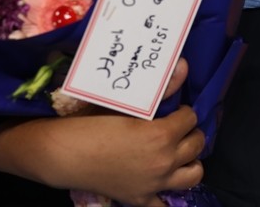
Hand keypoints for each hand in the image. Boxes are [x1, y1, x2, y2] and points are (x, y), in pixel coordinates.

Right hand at [0, 60, 202, 206]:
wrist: (62, 153)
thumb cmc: (90, 122)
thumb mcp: (125, 102)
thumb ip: (160, 89)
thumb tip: (184, 66)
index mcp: (162, 134)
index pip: (191, 118)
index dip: (183, 110)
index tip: (172, 108)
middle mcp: (165, 161)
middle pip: (196, 144)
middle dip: (189, 132)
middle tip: (175, 126)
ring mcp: (154, 184)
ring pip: (193, 175)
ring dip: (189, 161)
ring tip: (177, 151)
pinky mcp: (139, 199)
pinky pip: (163, 205)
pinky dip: (166, 195)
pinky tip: (161, 184)